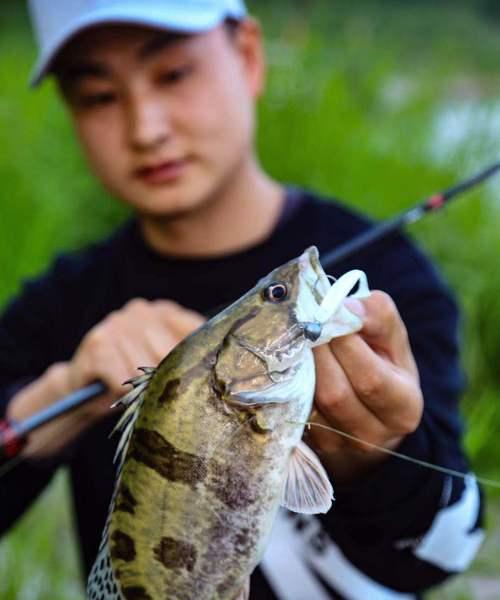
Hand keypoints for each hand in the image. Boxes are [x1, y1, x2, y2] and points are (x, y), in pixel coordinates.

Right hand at [7, 299, 204, 456]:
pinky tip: (112, 387)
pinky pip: (122, 378)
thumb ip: (188, 358)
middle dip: (166, 380)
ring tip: (131, 388)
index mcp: (165, 310)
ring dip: (140, 389)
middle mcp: (141, 309)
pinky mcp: (98, 342)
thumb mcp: (164, 363)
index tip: (196, 380)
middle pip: (171, 354)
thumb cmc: (133, 377)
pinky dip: (119, 391)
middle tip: (155, 392)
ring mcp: (117, 322)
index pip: (195, 332)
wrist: (82, 388)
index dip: (196, 361)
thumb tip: (223, 373)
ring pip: (146, 369)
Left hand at [307, 291, 422, 482]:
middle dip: (317, 353)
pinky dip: (289, 386)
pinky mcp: (313, 446)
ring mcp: (340, 446)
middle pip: (335, 393)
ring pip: (312, 405)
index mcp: (403, 407)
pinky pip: (294, 414)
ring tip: (295, 340)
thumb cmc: (383, 366)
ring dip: (299, 368)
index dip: (345, 345)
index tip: (328, 315)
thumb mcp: (393, 340)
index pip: (370, 378)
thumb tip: (346, 305)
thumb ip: (378, 316)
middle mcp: (373, 435)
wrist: (370, 414)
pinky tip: (287, 363)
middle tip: (304, 323)